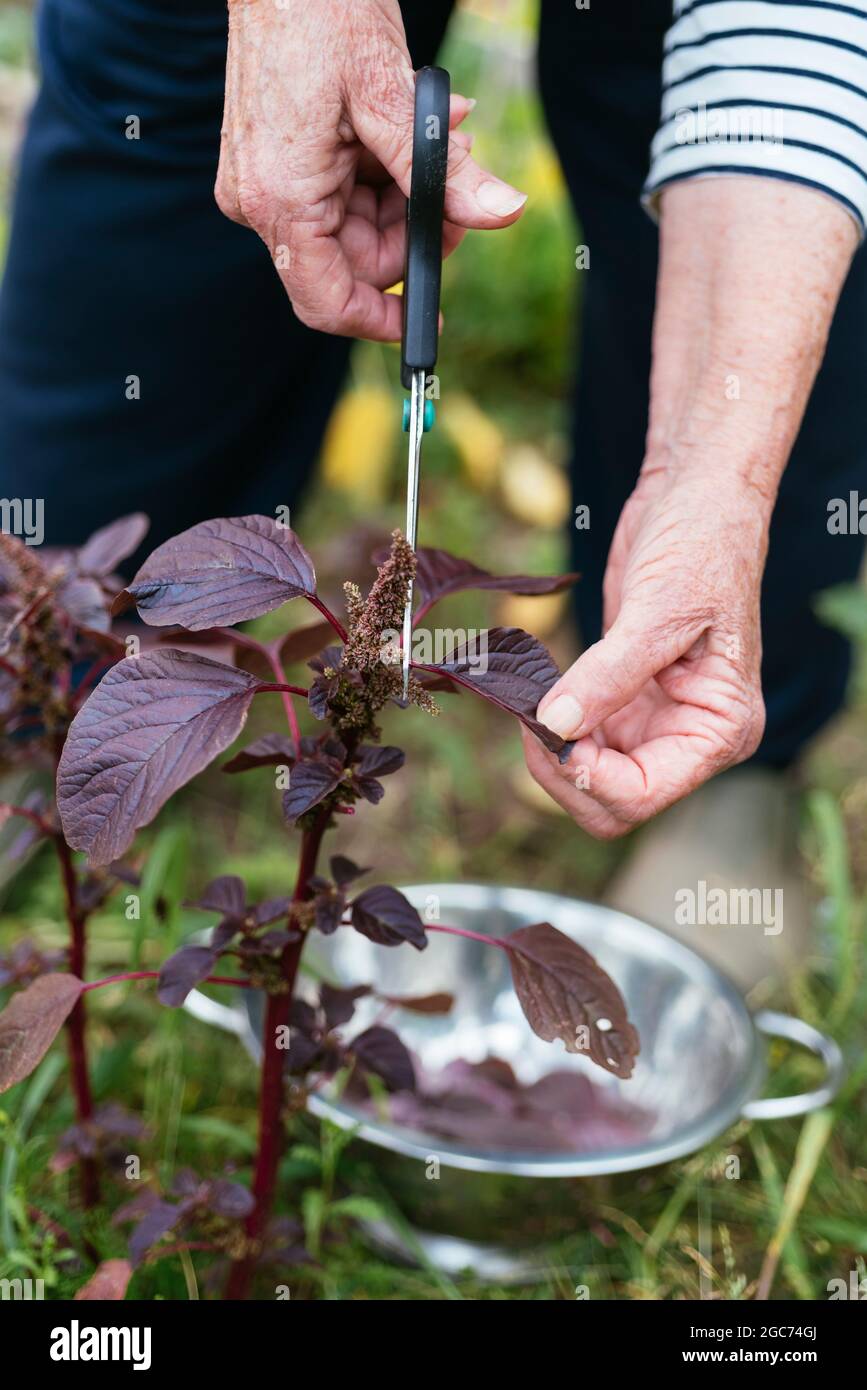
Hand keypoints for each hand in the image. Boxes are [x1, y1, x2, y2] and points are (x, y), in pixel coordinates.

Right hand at [216, 0, 526, 338]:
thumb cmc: (320, 10)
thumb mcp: (396, 99)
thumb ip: (445, 172)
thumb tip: (502, 212)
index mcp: (281, 200)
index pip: (328, 301)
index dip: (382, 319)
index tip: (430, 314)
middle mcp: (263, 201)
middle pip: (356, 259)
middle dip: (416, 225)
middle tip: (457, 178)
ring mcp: (266, 181)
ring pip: (358, 222)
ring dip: (409, 186)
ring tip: (444, 130)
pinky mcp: (277, 160)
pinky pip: (342, 189)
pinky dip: (385, 164)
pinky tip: (415, 121)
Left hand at [524, 467, 767, 837]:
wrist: (696, 496)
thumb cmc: (702, 546)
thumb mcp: (658, 611)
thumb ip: (609, 675)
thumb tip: (556, 726)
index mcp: (720, 730)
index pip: (644, 795)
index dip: (588, 776)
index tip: (550, 729)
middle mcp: (689, 737)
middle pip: (612, 802)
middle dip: (565, 771)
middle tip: (529, 719)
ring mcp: (653, 720)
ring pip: (588, 776)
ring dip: (551, 749)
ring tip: (527, 699)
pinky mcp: (622, 698)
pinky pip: (577, 736)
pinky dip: (549, 723)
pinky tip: (533, 690)